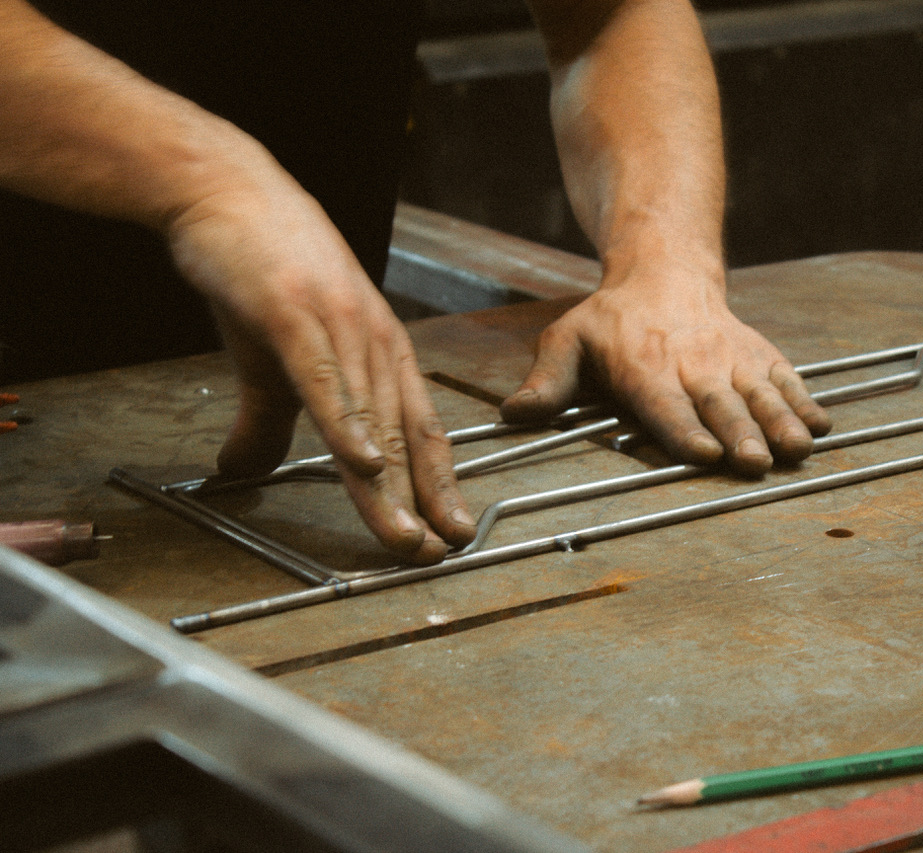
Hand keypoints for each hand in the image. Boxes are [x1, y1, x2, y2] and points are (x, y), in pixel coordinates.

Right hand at [166, 166, 474, 561]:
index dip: (436, 485)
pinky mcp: (294, 314)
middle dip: (427, 500)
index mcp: (379, 353)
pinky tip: (364, 464)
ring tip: (408, 538)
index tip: (450, 534)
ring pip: (373, 419)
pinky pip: (325, 380)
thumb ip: (267, 420)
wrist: (224, 191)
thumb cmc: (258, 272)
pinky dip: (345, 425)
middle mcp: (374, 343)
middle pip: (407, 435)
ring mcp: (338, 328)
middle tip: (443, 553)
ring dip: (393, 485)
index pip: (418, 430)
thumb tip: (242, 473)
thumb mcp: (267, 359)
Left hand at [500, 264, 829, 474]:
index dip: (685, 432)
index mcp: (643, 370)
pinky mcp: (759, 355)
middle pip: (719, 406)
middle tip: (755, 462)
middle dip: (739, 435)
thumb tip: (511, 415)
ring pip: (758, 393)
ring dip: (779, 422)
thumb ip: (547, 382)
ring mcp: (731, 360)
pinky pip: (785, 377)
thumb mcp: (567, 340)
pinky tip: (821, 425)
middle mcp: (692, 365)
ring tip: (796, 449)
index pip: (666, 406)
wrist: (665, 269)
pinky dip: (804, 400)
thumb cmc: (610, 320)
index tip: (705, 455)